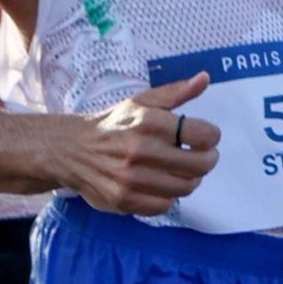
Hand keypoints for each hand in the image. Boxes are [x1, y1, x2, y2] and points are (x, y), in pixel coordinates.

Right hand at [68, 73, 217, 216]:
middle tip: (201, 156)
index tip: (205, 137)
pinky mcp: (123, 200)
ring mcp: (130, 179)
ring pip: (185, 187)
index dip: (211, 137)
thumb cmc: (115, 123)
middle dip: (207, 160)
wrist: (71, 149)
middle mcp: (140, 151)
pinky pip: (164, 206)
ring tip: (182, 170)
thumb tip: (205, 78)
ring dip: (190, 179)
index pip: (204, 136)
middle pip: (199, 165)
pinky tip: (162, 184)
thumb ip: (176, 92)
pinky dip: (169, 196)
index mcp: (150, 122)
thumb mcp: (142, 101)